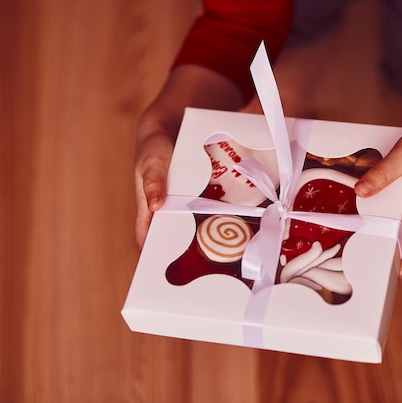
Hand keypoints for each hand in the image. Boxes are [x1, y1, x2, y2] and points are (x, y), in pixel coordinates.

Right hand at [134, 65, 243, 248]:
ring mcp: (190, 208)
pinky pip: (220, 211)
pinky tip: (250, 222)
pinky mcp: (208, 198)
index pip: (153, 247)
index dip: (164, 264)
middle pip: (184, 242)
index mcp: (151, 213)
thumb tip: (156, 206)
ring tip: (243, 250)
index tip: (182, 281)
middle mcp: (172, 215)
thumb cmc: (155, 145)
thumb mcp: (151, 159)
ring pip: (205, 228)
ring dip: (220, 235)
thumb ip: (152, 180)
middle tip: (223, 266)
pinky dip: (232, 216)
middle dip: (200, 254)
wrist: (174, 121)